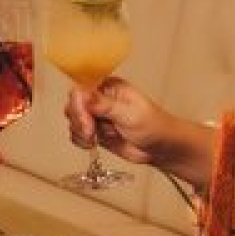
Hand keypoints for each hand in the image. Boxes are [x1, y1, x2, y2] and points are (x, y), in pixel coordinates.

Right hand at [65, 78, 211, 183]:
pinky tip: (93, 144)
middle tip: (92, 134)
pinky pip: (76, 135)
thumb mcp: (131, 114)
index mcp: (108, 87)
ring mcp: (96, 116)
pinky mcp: (95, 132)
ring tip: (96, 139)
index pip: (81, 89)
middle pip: (73, 105)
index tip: (86, 121)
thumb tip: (85, 94)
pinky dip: (81, 141)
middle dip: (79, 121)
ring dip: (80, 133)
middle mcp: (99, 99)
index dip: (78, 106)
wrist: (161, 148)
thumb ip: (105, 106)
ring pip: (73, 121)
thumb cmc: (154, 126)